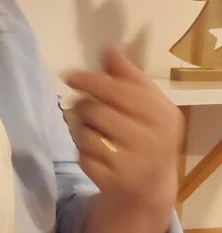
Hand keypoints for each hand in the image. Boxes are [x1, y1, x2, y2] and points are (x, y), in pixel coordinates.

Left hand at [63, 47, 181, 214]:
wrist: (150, 185)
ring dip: (80, 130)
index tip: (68, 74)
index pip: (119, 91)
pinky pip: (81, 156)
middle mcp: (153, 139)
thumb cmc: (146, 134)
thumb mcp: (146, 104)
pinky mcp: (113, 181)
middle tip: (87, 110)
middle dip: (84, 108)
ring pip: (84, 133)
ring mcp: (133, 163)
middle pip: (96, 111)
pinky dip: (81, 151)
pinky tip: (96, 153)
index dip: (90, 81)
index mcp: (163, 114)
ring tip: (95, 132)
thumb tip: (109, 48)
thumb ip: (127, 77)